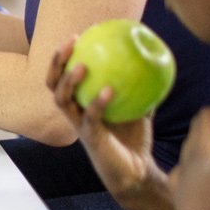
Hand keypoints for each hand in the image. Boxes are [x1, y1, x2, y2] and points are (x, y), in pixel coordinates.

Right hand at [46, 39, 154, 198]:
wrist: (136, 173)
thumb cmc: (134, 140)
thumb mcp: (139, 108)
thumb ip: (141, 88)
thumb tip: (157, 61)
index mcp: (79, 104)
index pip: (62, 77)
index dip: (63, 57)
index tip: (77, 36)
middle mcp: (74, 113)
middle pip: (52, 84)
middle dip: (57, 62)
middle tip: (71, 43)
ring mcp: (79, 126)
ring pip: (62, 100)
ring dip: (69, 81)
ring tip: (82, 66)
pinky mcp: (90, 138)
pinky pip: (90, 117)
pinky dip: (98, 102)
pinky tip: (110, 90)